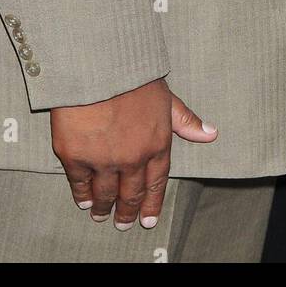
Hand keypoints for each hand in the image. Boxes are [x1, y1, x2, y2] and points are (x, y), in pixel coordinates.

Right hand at [50, 78, 217, 228]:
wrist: (98, 63)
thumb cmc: (134, 75)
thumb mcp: (166, 97)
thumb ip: (185, 120)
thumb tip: (210, 134)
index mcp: (157, 144)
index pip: (156, 183)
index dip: (151, 204)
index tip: (147, 220)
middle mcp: (132, 158)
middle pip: (130, 194)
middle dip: (127, 212)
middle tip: (124, 223)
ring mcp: (103, 160)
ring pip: (104, 193)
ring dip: (103, 208)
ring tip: (101, 215)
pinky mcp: (75, 156)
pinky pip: (79, 183)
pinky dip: (81, 194)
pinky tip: (82, 199)